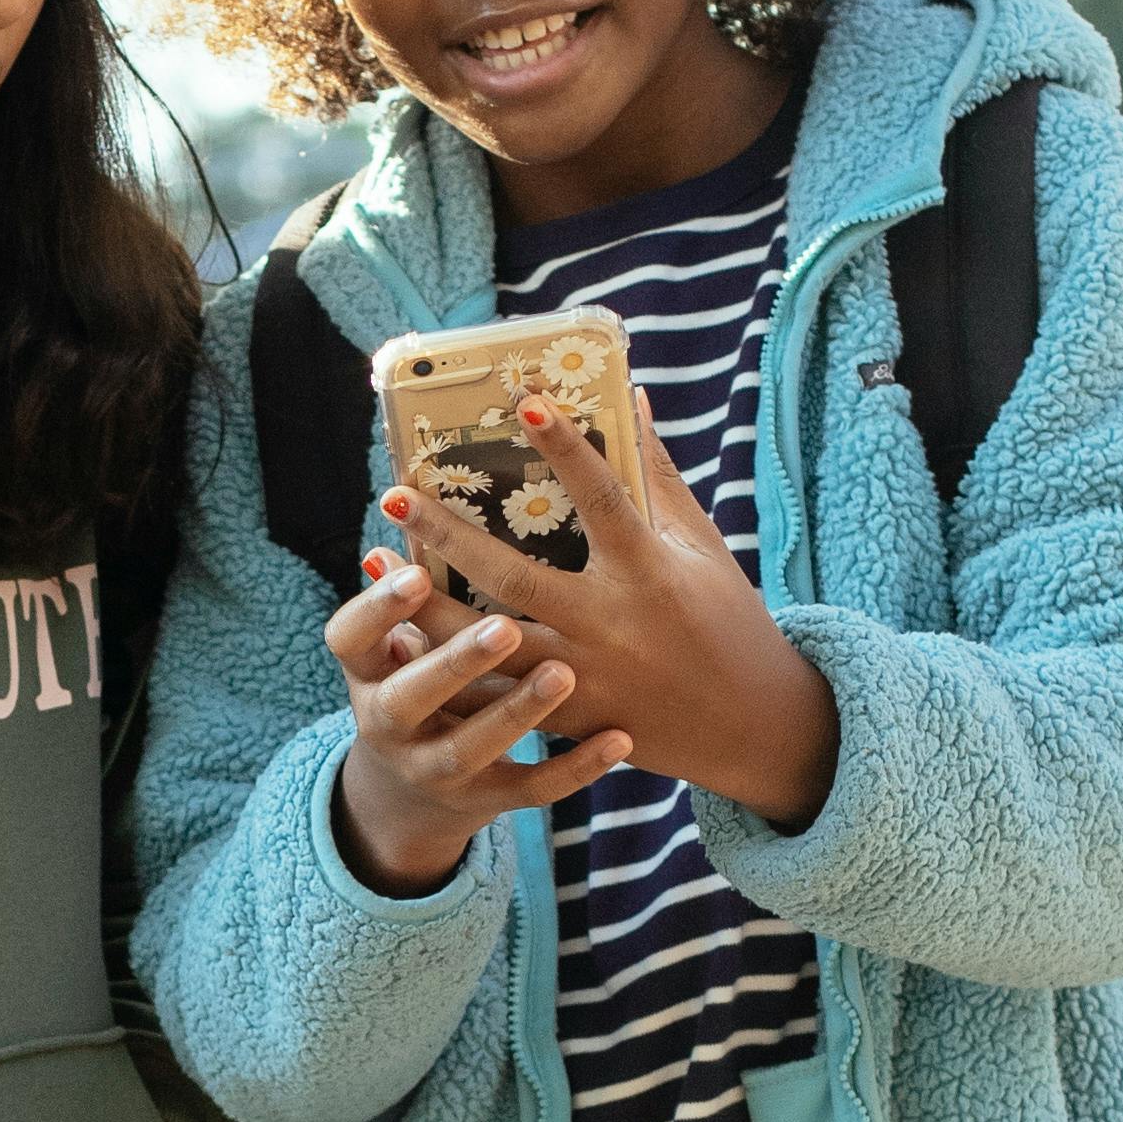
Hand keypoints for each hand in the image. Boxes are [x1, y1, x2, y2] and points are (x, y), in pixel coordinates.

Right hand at [326, 560, 633, 898]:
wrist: (416, 784)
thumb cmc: (421, 673)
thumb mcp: (398, 635)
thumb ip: (416, 578)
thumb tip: (417, 486)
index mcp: (366, 667)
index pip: (350, 636)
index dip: (377, 607)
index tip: (411, 568)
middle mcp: (391, 719)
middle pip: (413, 694)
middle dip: (456, 660)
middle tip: (503, 626)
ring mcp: (438, 766)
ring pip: (474, 745)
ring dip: (518, 711)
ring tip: (564, 673)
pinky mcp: (487, 798)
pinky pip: (534, 788)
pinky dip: (577, 767)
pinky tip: (621, 740)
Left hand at [382, 385, 838, 832]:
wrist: (748, 725)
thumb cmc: (727, 619)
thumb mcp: (702, 546)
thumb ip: (658, 475)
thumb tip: (631, 396)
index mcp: (650, 571)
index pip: (603, 497)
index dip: (566, 447)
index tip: (525, 397)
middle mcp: (610, 625)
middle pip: (513, 578)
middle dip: (448, 537)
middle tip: (395, 494)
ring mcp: (583, 677)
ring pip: (487, 645)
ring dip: (424, 607)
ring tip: (373, 565)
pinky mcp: (566, 718)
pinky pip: (494, 696)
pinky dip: (445, 669)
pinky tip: (395, 640)